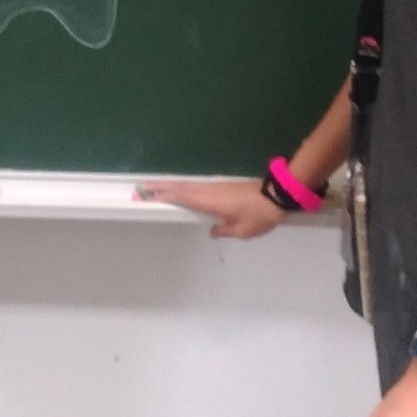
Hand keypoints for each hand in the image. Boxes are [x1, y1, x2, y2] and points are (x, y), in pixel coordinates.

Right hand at [140, 178, 287, 238]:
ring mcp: (215, 186)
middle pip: (178, 187)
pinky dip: (182, 187)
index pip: (180, 197)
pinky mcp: (222, 186)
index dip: (161, 197)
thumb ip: (224, 230)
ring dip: (168, 186)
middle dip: (158, 188)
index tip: (144, 197)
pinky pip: (195, 186)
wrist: (277, 196)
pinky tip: (179, 191)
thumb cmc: (259, 215)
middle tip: (139, 189)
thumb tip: (213, 230)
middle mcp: (209, 190)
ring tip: (152, 189)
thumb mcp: (241, 230)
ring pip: (186, 185)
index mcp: (209, 201)